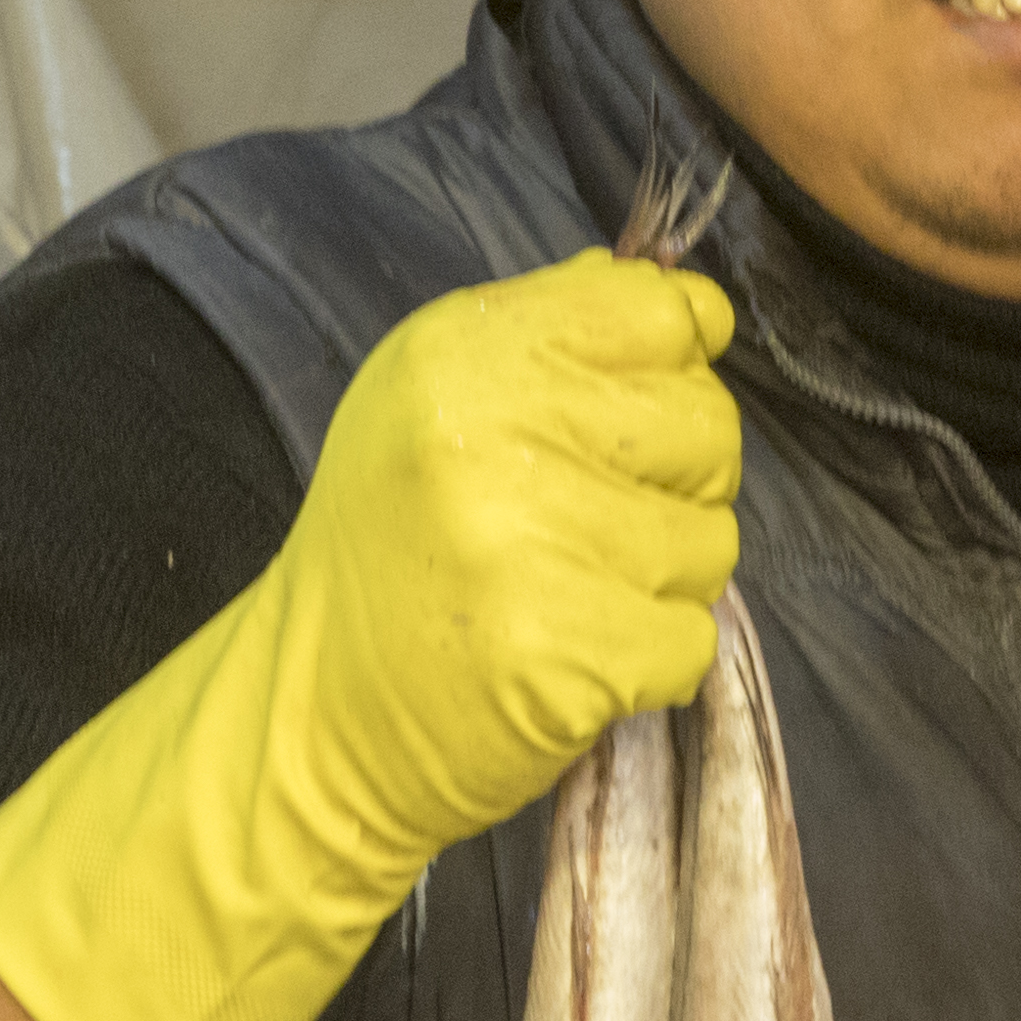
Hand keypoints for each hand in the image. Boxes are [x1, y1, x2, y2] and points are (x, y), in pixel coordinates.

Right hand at [0, 254, 741, 1020]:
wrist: (310, 721)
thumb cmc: (390, 563)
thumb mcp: (429, 411)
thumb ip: (552, 341)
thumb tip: (677, 299)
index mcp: (461, 353)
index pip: (655, 311)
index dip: (676, 363)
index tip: (642, 407)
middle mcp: (494, 432)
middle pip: (705, 425)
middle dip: (672, 483)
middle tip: (580, 530)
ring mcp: (534, 544)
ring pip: (709, 538)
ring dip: (659, 580)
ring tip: (563, 597)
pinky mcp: (572, 651)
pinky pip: (693, 638)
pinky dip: (650, 662)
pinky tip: (572, 659)